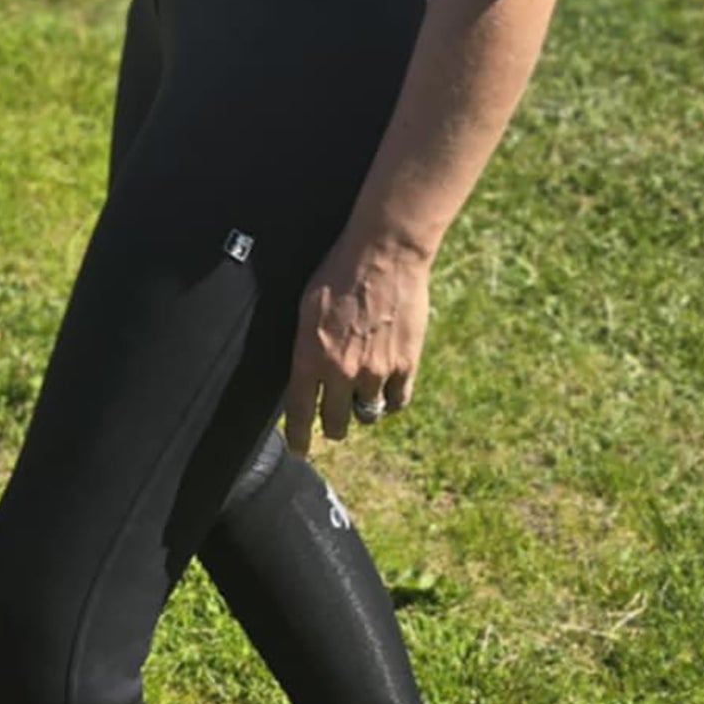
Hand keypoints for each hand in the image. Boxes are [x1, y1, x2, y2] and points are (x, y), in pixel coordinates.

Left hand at [283, 228, 429, 456]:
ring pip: (368, 414)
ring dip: (363, 409)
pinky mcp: (405, 365)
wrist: (383, 253)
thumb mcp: (307, 307)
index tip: (299, 450)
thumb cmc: (339, 272)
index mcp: (310, 355)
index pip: (299, 412)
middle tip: (334, 420)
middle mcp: (341, 371)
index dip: (298, 437)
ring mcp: (375, 371)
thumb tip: (304, 374)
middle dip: (333, 425)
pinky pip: (398, 401)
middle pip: (336, 423)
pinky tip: (388, 386)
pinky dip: (392, 398)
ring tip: (363, 395)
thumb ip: (306, 346)